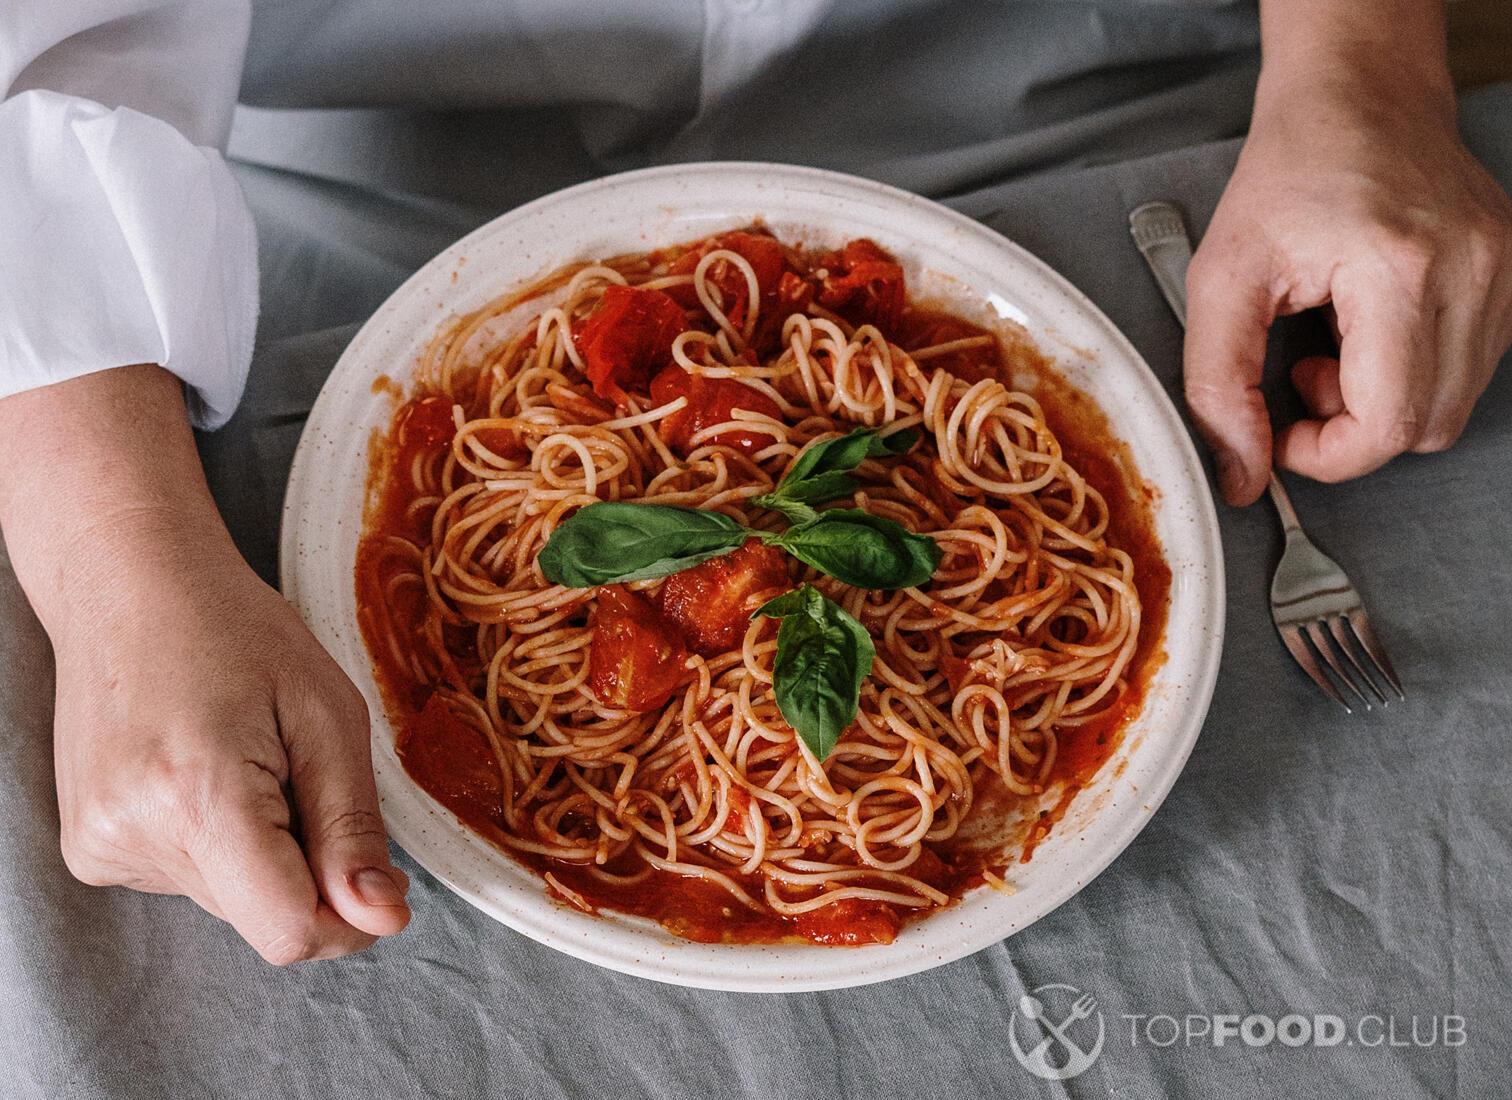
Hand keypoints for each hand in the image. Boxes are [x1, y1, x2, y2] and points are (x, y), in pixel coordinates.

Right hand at [0, 366, 409, 963]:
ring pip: (232, 898)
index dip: (349, 919)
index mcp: (199, 797)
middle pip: (265, 914)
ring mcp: (101, 847)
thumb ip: (354, 828)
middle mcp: (134, 835)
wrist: (130, 586)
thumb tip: (383, 923)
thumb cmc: (239, 632)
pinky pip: (191, 877)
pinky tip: (206, 769)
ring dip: (264, 848)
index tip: (377, 876)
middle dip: (309, 864)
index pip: (289, 930)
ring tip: (245, 755)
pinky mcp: (89, 850)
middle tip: (299, 770)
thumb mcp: (329, 715)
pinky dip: (222, 840)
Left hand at [1185, 13, 1511, 504]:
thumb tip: (1241, 473)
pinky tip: (1371, 330)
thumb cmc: (1287, 175)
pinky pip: (1469, 368)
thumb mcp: (1220, 279)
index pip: (1389, 423)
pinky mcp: (1511, 276)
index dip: (1328, 454)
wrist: (1357, 97)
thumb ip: (1219, 386)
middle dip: (1352, 429)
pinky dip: (1413, 373)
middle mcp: (1472, 272)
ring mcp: (1504, 273)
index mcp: (1399, 270)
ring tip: (1334, 343)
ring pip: (1452, 405)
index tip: (1283, 431)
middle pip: (1427, 427)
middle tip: (1303, 372)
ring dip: (1382, 401)